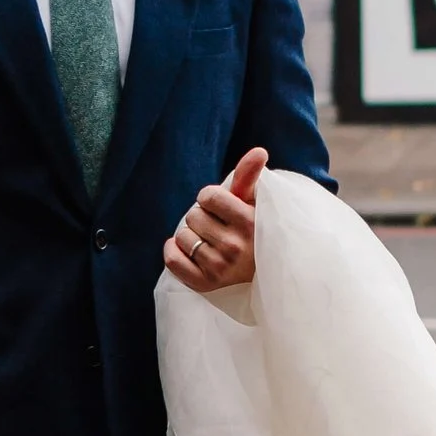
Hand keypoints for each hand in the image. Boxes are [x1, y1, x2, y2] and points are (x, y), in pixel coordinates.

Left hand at [166, 146, 266, 293]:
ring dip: (190, 236)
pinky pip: (173, 260)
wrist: (262, 275)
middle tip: (217, 227)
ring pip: (182, 237)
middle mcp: (235, 247)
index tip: (221, 208)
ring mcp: (219, 268)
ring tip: (208, 242)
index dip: (210, 199)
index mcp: (250, 223)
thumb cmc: (254, 231)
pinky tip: (185, 250)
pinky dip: (173, 252)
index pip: (208, 196)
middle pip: (193, 216)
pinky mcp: (205, 285)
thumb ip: (249, 177)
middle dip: (201, 218)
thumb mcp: (254, 204)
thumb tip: (259, 151)